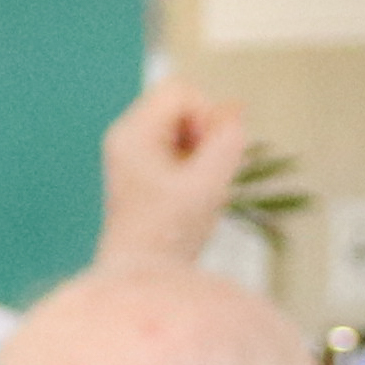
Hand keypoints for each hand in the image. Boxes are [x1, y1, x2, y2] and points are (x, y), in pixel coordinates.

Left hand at [97, 78, 253, 275]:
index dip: (207, 114)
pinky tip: (197, 187)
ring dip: (203, 147)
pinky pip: (177, 143)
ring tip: (203, 184)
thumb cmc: (169, 233)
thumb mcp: (208, 184)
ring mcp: (132, 150)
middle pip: (180, 104)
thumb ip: (228, 142)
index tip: (210, 154)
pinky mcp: (142, 166)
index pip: (181, 92)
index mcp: (133, 134)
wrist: (140, 272)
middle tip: (210, 171)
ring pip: (182, 124)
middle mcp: (127, 135)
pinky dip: (195, 158)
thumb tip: (236, 109)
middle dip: (206, 131)